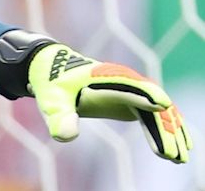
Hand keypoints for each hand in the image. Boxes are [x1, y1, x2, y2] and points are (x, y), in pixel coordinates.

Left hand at [27, 43, 191, 162]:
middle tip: (172, 155)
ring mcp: (131, 89)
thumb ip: (59, 116)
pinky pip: (152, 116)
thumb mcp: (50, 99)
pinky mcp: (131, 98)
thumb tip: (67, 136)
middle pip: (150, 102)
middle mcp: (123, 80)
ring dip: (170, 133)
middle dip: (164, 128)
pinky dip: (163, 132)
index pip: (128, 84)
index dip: (144, 94)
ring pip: (157, 111)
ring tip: (179, 159)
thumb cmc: (51, 83)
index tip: (162, 106)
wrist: (52, 69)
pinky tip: (172, 151)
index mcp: (103, 75)